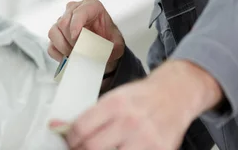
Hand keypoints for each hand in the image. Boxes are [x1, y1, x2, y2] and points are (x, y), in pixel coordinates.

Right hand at [48, 0, 124, 72]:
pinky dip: (59, 54)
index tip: (77, 37)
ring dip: (64, 47)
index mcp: (91, 5)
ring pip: (54, 32)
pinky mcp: (56, 35)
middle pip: (64, 22)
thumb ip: (113, 48)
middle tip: (80, 51)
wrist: (104, 48)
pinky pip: (51, 45)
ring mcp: (62, 21)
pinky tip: (69, 57)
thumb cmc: (110, 40)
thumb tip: (101, 54)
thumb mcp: (117, 44)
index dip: (76, 24)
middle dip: (71, 40)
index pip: (79, 11)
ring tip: (76, 54)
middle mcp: (74, 9)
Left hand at [50, 59, 223, 149]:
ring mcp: (145, 139)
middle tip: (83, 147)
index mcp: (117, 103)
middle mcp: (131, 120)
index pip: (80, 129)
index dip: (70, 138)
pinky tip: (122, 148)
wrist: (177, 92)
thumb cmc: (145, 96)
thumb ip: (89, 115)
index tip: (71, 141)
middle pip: (91, 147)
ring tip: (105, 147)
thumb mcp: (116, 97)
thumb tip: (59, 127)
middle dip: (82, 149)